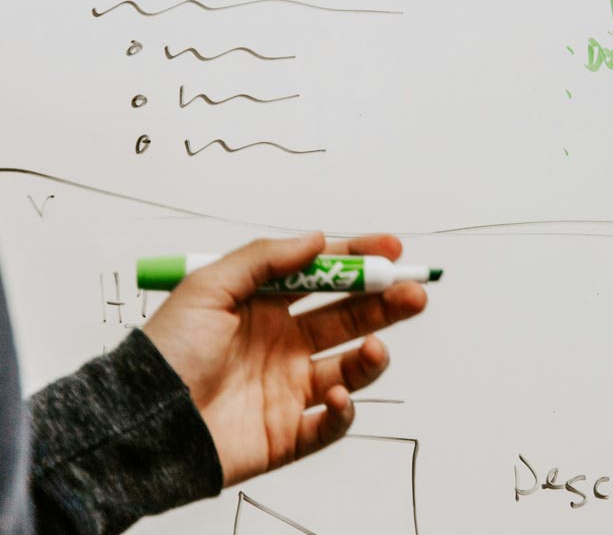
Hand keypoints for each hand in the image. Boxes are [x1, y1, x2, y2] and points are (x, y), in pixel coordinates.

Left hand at [143, 233, 427, 486]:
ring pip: (351, 367)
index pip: (324, 277)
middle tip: (411, 291)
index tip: (391, 249)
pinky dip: (346, 410)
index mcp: (264, 308)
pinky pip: (334, 422)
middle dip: (385, 303)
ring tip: (373, 348)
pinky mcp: (290, 432)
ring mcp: (289, 388)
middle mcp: (282, 345)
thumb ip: (265, 259)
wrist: (142, 425)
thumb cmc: (165, 355)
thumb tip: (316, 239)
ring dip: (372, 354)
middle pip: (349, 317)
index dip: (359, 261)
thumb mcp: (208, 288)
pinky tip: (336, 395)